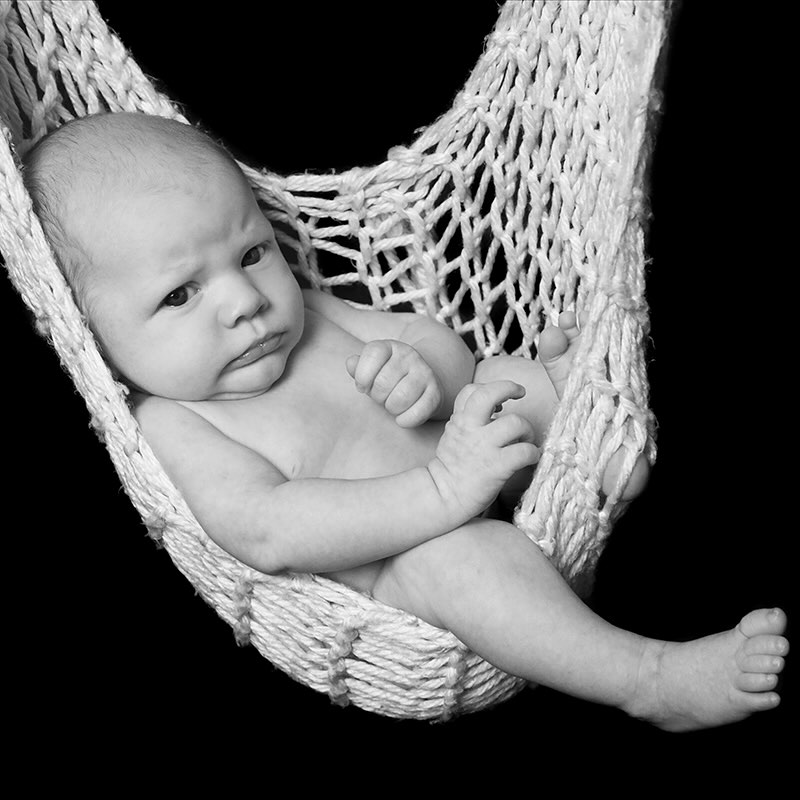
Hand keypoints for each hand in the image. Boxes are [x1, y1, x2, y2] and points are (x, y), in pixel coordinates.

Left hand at [346, 339, 443, 426]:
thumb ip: (358, 367)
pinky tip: (402, 417)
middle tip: (381, 397)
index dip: (362, 375)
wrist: (425, 378)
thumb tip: (351, 363)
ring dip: (391, 408)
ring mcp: (425, 374)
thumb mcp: (372, 368)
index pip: (372, 354)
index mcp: (390, 347)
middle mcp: (410, 356)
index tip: (363, 386)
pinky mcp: (436, 393)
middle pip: (383, 383)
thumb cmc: (390, 376)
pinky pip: (417, 413)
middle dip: (377, 396)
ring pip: (400, 399)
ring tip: (391, 405)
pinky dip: (405, 420)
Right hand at [427, 381, 539, 521]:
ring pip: (516, 422)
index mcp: (460, 421)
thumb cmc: (452, 469)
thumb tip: (495, 410)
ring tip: (526, 440)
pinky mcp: (496, 466)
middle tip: (521, 393)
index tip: (501, 401)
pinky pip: (525, 451)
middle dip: (510, 387)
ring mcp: (484, 447)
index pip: (472, 390)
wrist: (442, 497)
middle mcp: (470, 429)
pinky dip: (533, 453)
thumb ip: (468, 420)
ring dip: (528, 430)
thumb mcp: (453, 435)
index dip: (490, 388)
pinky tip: (530, 458)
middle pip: (490, 394)